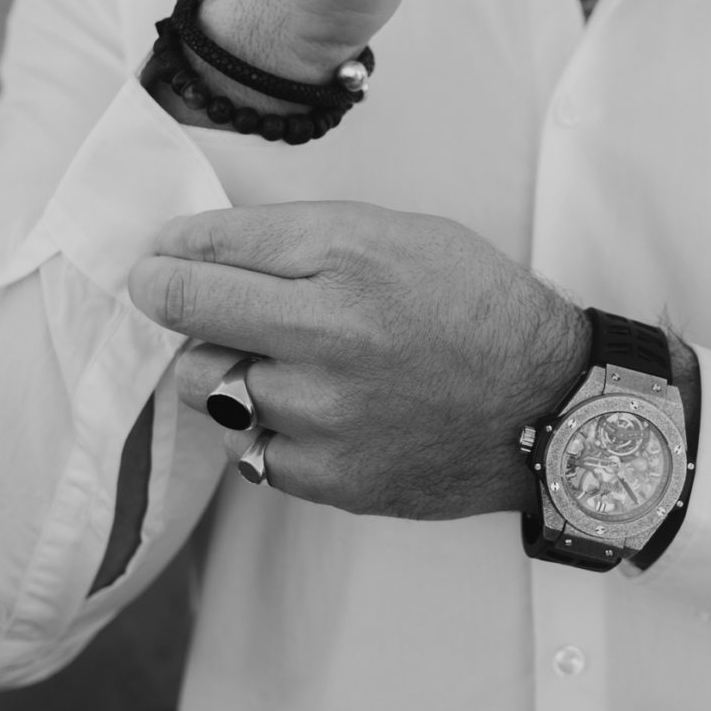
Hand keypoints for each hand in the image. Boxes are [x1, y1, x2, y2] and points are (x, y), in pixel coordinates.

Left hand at [128, 202, 587, 519]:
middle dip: (165, 294)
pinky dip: (259, 426)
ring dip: (216, 366)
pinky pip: (245, 446)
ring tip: (261, 360)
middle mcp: (329, 331)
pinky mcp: (327, 475)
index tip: (162, 256)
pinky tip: (301, 410)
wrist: (548, 405)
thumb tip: (206, 249)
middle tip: (166, 293)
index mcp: (349, 256)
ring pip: (203, 384)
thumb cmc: (479, 309)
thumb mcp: (404, 235)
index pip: (212, 244)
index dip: (171, 248)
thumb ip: (305, 239)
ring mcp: (323, 410)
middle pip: (186, 308)